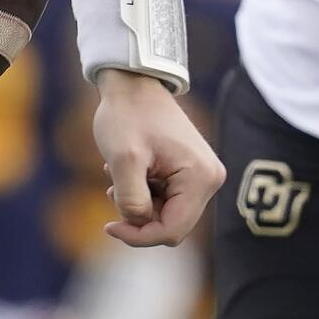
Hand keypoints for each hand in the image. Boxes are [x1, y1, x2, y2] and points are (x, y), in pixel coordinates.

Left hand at [92, 69, 224, 248]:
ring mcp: (202, 175)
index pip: (171, 231)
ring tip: (118, 175)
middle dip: (139, 217)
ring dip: (139, 203)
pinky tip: (129, 171)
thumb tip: (138, 225)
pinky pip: (167, 199)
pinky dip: (144, 193)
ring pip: (167, 214)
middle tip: (112, 193)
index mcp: (200, 178)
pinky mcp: (191, 171)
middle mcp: (210, 179)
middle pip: (172, 225)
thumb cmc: (128, 115)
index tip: (108, 225)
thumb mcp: (123, 160)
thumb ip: (131, 200)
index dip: (138, 235)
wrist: (134, 83)